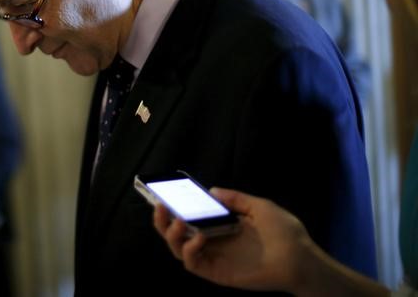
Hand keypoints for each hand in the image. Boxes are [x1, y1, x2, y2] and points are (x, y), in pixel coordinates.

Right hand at [153, 187, 313, 292]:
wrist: (301, 258)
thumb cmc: (285, 232)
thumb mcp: (260, 206)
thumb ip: (236, 199)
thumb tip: (212, 190)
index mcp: (220, 226)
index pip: (190, 217)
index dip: (174, 208)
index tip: (164, 194)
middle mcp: (213, 241)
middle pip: (176, 234)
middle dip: (162, 221)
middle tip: (159, 206)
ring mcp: (214, 257)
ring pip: (178, 250)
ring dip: (171, 235)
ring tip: (178, 221)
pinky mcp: (217, 273)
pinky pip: (193, 264)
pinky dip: (189, 250)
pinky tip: (199, 237)